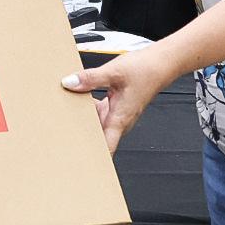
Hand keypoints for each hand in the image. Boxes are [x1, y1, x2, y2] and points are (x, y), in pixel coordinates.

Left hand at [61, 46, 175, 152]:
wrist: (160, 64)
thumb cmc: (145, 70)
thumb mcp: (113, 71)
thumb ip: (90, 78)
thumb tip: (69, 83)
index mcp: (120, 119)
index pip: (107, 147)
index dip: (93, 157)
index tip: (78, 160)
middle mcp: (120, 121)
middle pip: (97, 136)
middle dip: (81, 136)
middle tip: (63, 130)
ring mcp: (118, 114)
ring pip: (97, 123)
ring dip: (84, 119)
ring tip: (67, 110)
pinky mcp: (117, 106)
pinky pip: (100, 112)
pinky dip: (90, 107)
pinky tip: (80, 95)